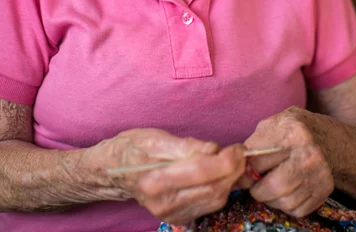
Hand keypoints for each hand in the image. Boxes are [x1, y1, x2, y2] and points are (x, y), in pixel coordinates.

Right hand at [77, 128, 245, 224]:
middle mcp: (164, 201)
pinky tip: (222, 175)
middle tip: (240, 152)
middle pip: (212, 188)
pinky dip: (221, 190)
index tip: (238, 147)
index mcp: (156, 178)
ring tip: (234, 161)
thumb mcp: (155, 137)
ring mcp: (171, 214)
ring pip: (214, 200)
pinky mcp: (177, 218)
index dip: (225, 159)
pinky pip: (208, 207)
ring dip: (230, 180)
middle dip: (233, 170)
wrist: (114, 172)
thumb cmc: (134, 148)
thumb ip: (186, 145)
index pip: (201, 170)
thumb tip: (213, 149)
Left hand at [238, 107, 333, 216]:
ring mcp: (319, 173)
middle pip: (273, 187)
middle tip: (254, 184)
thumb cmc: (292, 129)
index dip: (245, 170)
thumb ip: (254, 143)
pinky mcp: (325, 189)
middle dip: (257, 190)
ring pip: (285, 201)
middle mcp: (309, 154)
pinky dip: (286, 205)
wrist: (327, 137)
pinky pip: (298, 209)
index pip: (258, 161)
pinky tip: (285, 191)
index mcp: (292, 133)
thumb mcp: (272, 124)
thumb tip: (238, 168)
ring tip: (269, 187)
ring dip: (271, 199)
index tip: (242, 172)